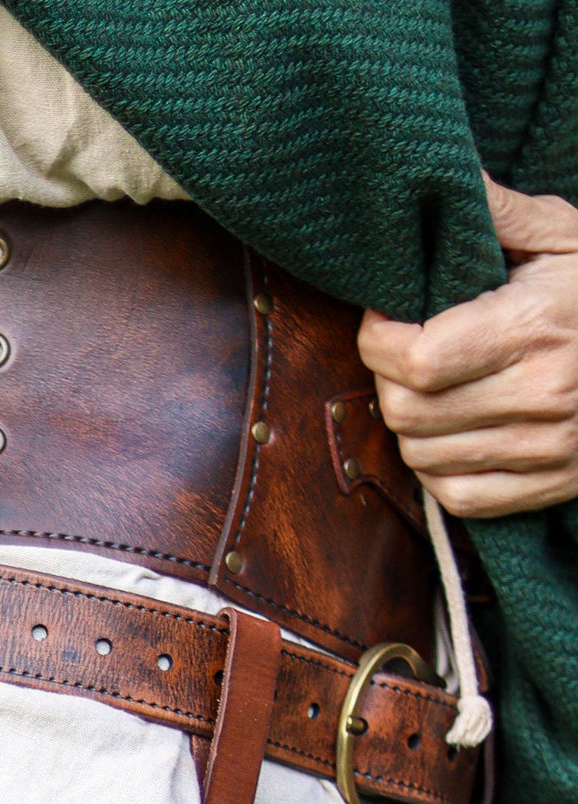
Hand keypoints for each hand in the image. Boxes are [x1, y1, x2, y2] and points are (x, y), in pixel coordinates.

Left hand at [359, 176, 577, 516]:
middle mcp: (541, 394)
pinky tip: (449, 434)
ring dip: (409, 425)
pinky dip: (437, 469)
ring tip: (428, 390)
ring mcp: (547, 447)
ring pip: (422, 457)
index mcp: (536, 326)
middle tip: (402, 352)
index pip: (417, 358)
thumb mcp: (566, 235)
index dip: (380, 341)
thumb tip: (441, 171)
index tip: (386, 318)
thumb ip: (498, 213)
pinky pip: (458, 496)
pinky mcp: (549, 485)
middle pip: (407, 412)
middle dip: (387, 380)